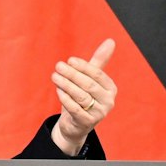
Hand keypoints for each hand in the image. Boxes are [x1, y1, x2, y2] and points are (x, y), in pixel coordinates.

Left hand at [50, 39, 116, 155]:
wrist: (76, 124)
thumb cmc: (84, 97)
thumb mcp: (91, 79)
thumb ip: (99, 61)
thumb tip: (110, 41)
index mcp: (111, 89)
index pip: (98, 75)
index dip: (83, 66)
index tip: (69, 60)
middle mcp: (108, 102)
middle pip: (89, 85)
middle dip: (72, 74)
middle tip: (58, 66)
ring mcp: (99, 114)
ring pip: (81, 96)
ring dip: (66, 85)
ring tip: (54, 76)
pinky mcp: (87, 123)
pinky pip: (75, 109)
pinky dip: (65, 98)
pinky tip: (58, 90)